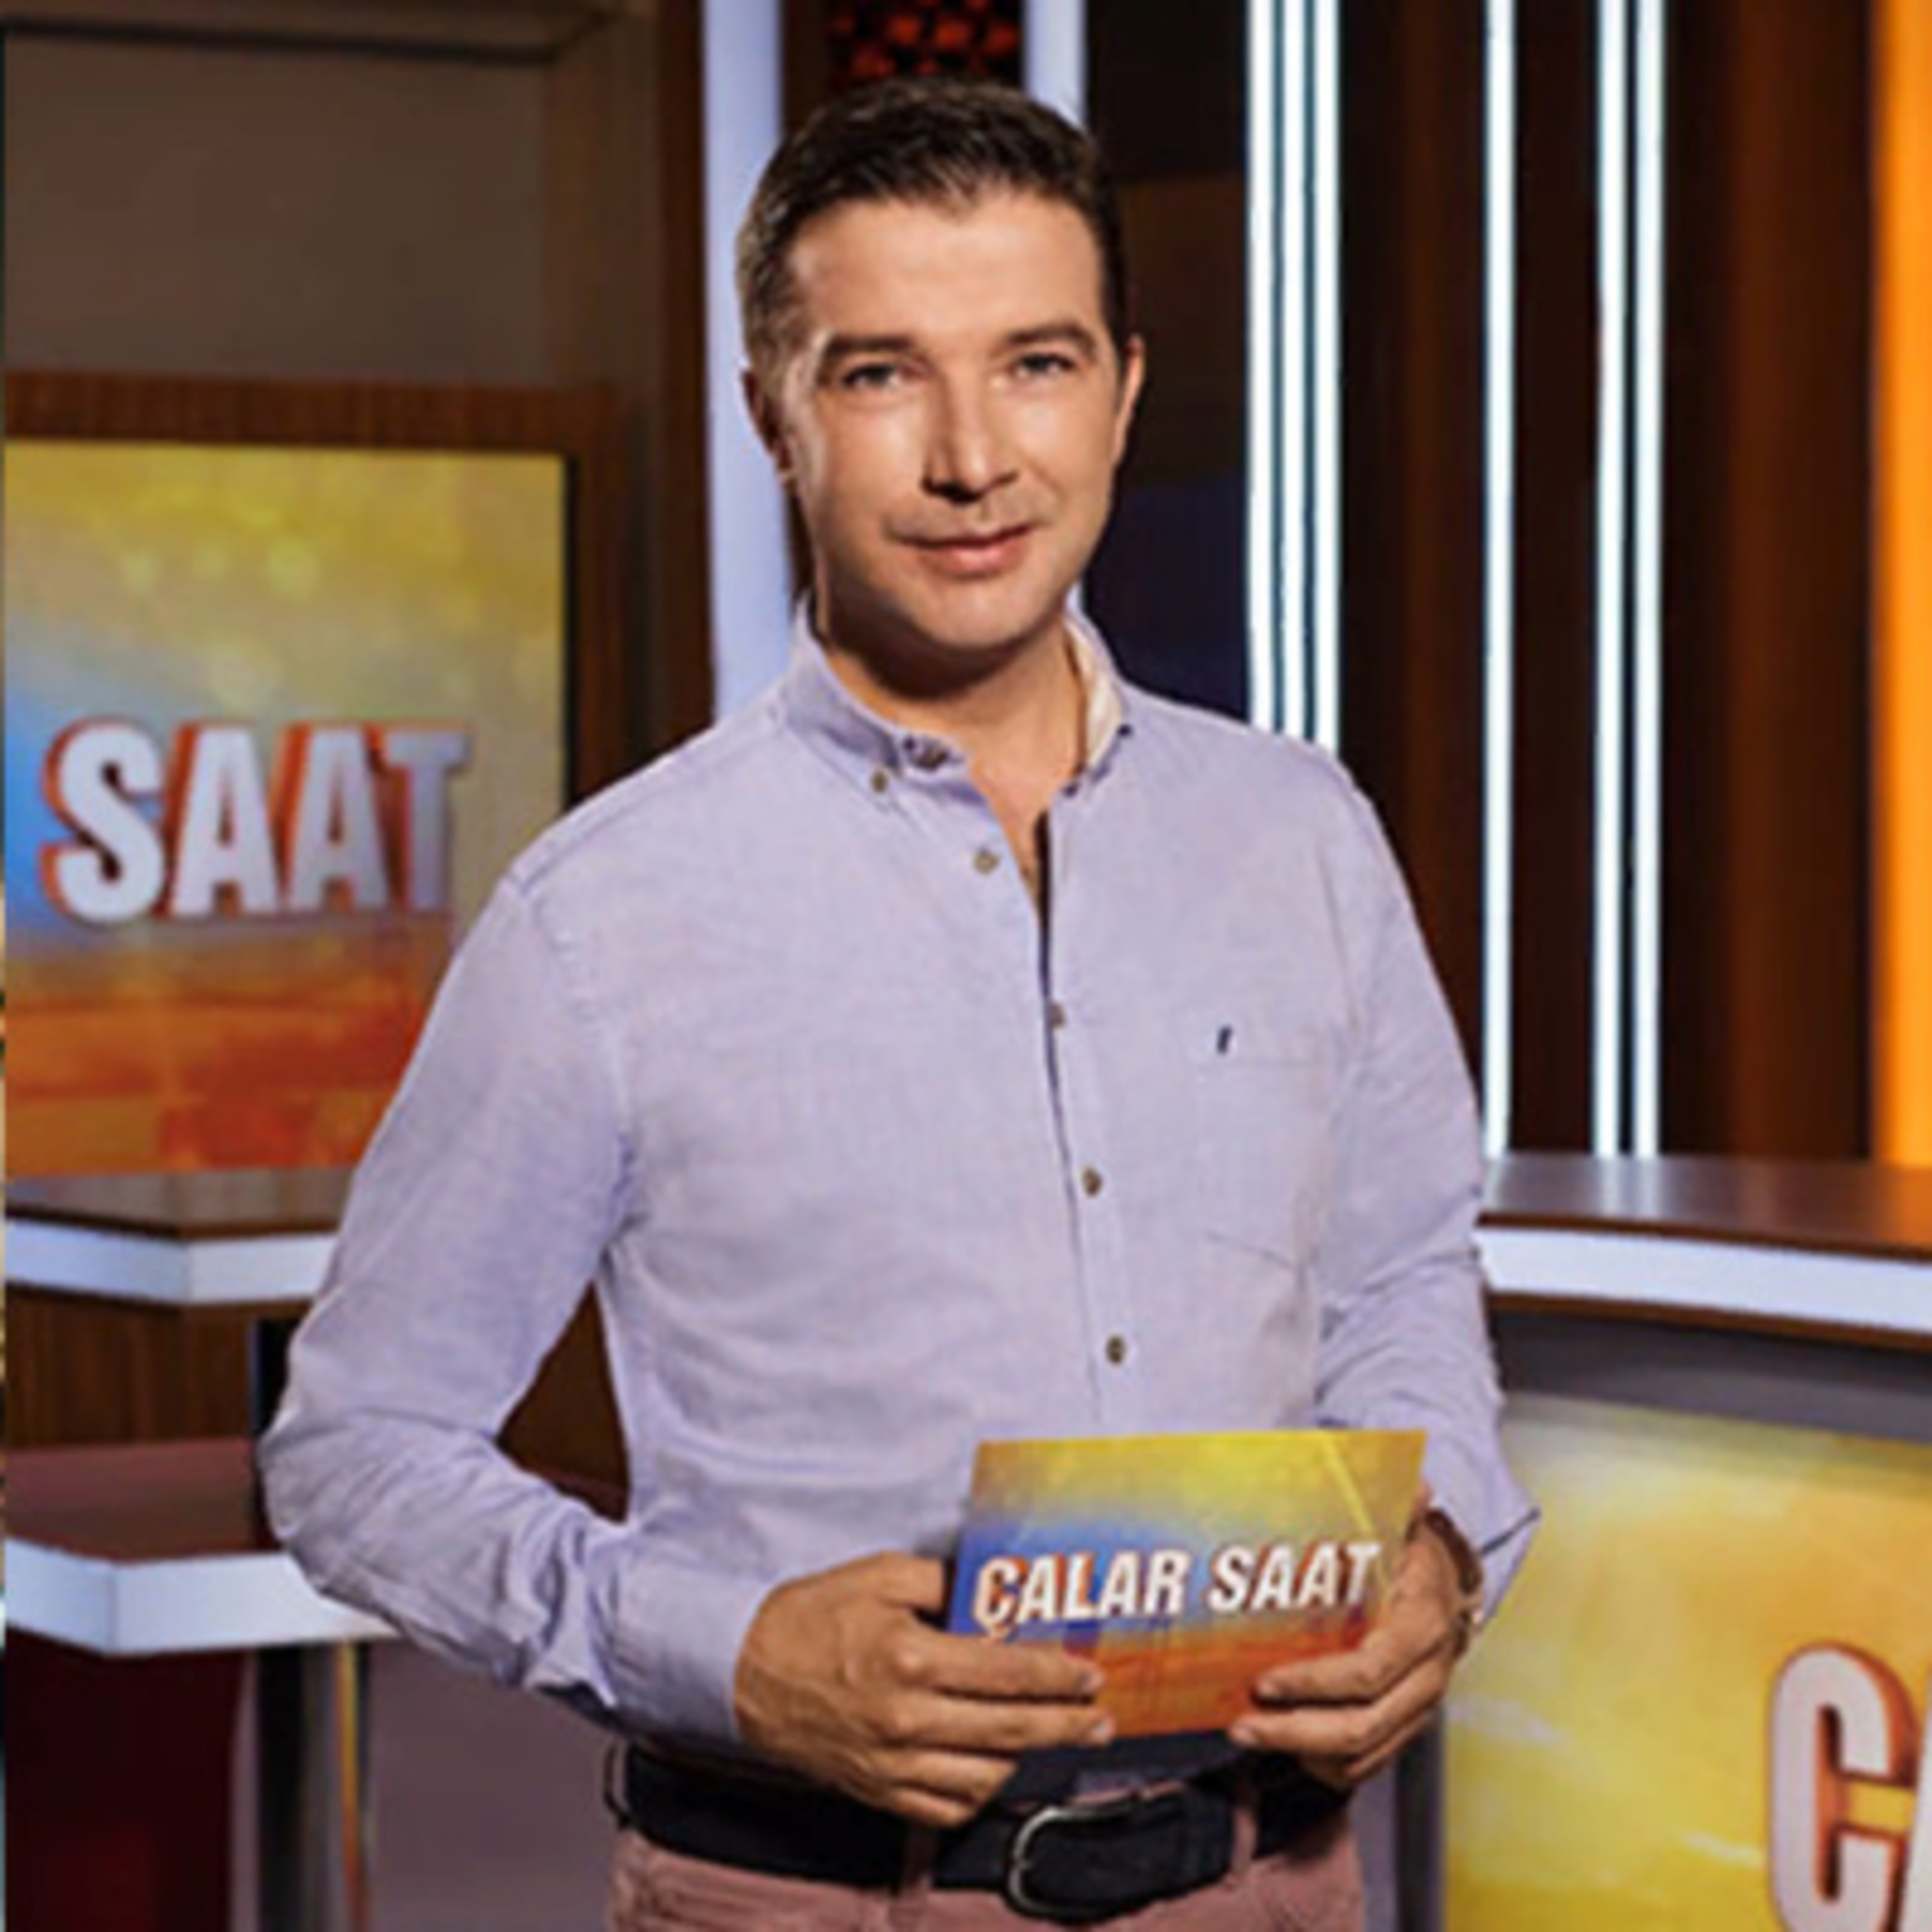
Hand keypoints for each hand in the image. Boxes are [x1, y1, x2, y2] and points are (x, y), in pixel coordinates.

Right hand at [733, 1553, 1114, 1827]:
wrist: (744, 1672)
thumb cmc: (812, 1617)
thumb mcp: (879, 1575)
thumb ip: (944, 1580)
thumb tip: (998, 1590)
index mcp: (910, 1658)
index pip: (1007, 1672)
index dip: (1057, 1676)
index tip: (1089, 1675)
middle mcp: (907, 1718)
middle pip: (1010, 1730)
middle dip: (1065, 1726)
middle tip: (1100, 1721)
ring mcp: (893, 1763)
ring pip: (984, 1777)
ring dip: (1026, 1759)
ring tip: (1051, 1739)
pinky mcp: (878, 1790)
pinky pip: (945, 1808)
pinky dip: (979, 1793)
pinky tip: (995, 1770)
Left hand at [1227, 1518, 1469, 1787]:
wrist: (1449, 1586)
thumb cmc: (1412, 1554)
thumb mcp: (1404, 1522)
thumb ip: (1401, 1503)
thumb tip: (1419, 1487)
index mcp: (1422, 1627)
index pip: (1368, 1671)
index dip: (1314, 1682)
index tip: (1264, 1680)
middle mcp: (1426, 1677)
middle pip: (1360, 1726)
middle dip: (1294, 1730)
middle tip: (1241, 1723)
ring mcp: (1417, 1708)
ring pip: (1362, 1753)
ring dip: (1300, 1751)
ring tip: (1249, 1734)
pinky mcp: (1405, 1725)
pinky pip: (1368, 1763)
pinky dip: (1326, 1765)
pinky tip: (1286, 1748)